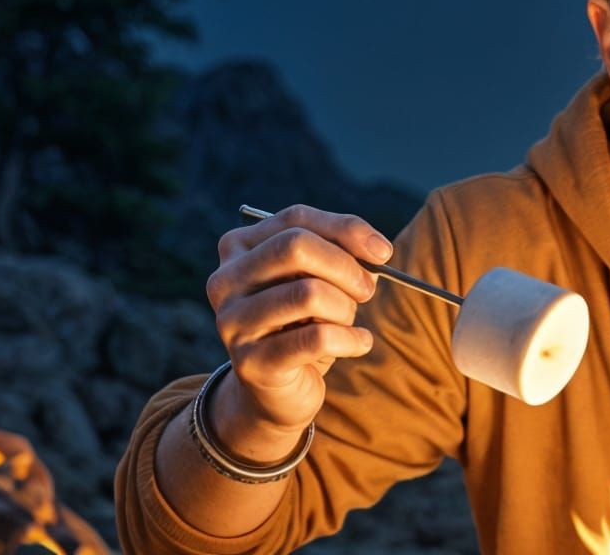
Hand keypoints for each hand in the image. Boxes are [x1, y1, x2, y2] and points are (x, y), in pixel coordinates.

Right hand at [206, 204, 389, 449]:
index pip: (296, 220)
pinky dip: (352, 339)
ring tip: (348, 322)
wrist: (277, 390)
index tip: (384, 251)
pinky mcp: (250, 362)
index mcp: (239, 248)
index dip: (346, 230)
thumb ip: (342, 253)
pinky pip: (317, 338)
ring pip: (309, 293)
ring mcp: (232, 322)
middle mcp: (225, 281)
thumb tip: (378, 250)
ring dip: (346, 308)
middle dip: (345, 267)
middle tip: (367, 290)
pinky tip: (359, 343)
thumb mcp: (320, 279)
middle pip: (296, 247)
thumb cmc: (302, 323)